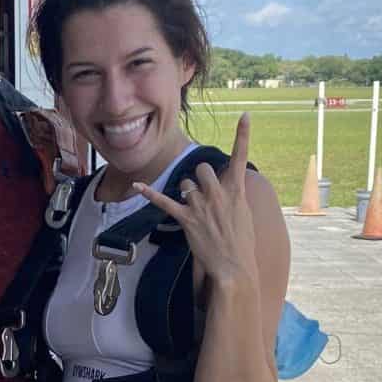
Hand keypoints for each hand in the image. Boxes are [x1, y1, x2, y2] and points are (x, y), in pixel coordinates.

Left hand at [132, 113, 258, 286]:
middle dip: (200, 177)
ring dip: (186, 192)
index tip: (245, 115)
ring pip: (185, 183)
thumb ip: (233, 196)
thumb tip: (225, 187)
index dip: (243, 134)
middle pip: (202, 168)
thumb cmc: (242, 243)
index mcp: (236, 190)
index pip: (241, 156)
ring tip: (194, 209)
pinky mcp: (186, 218)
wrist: (234, 267)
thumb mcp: (244, 214)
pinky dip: (149, 193)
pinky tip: (136, 185)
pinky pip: (164, 201)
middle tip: (204, 193)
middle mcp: (218, 193)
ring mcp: (201, 205)